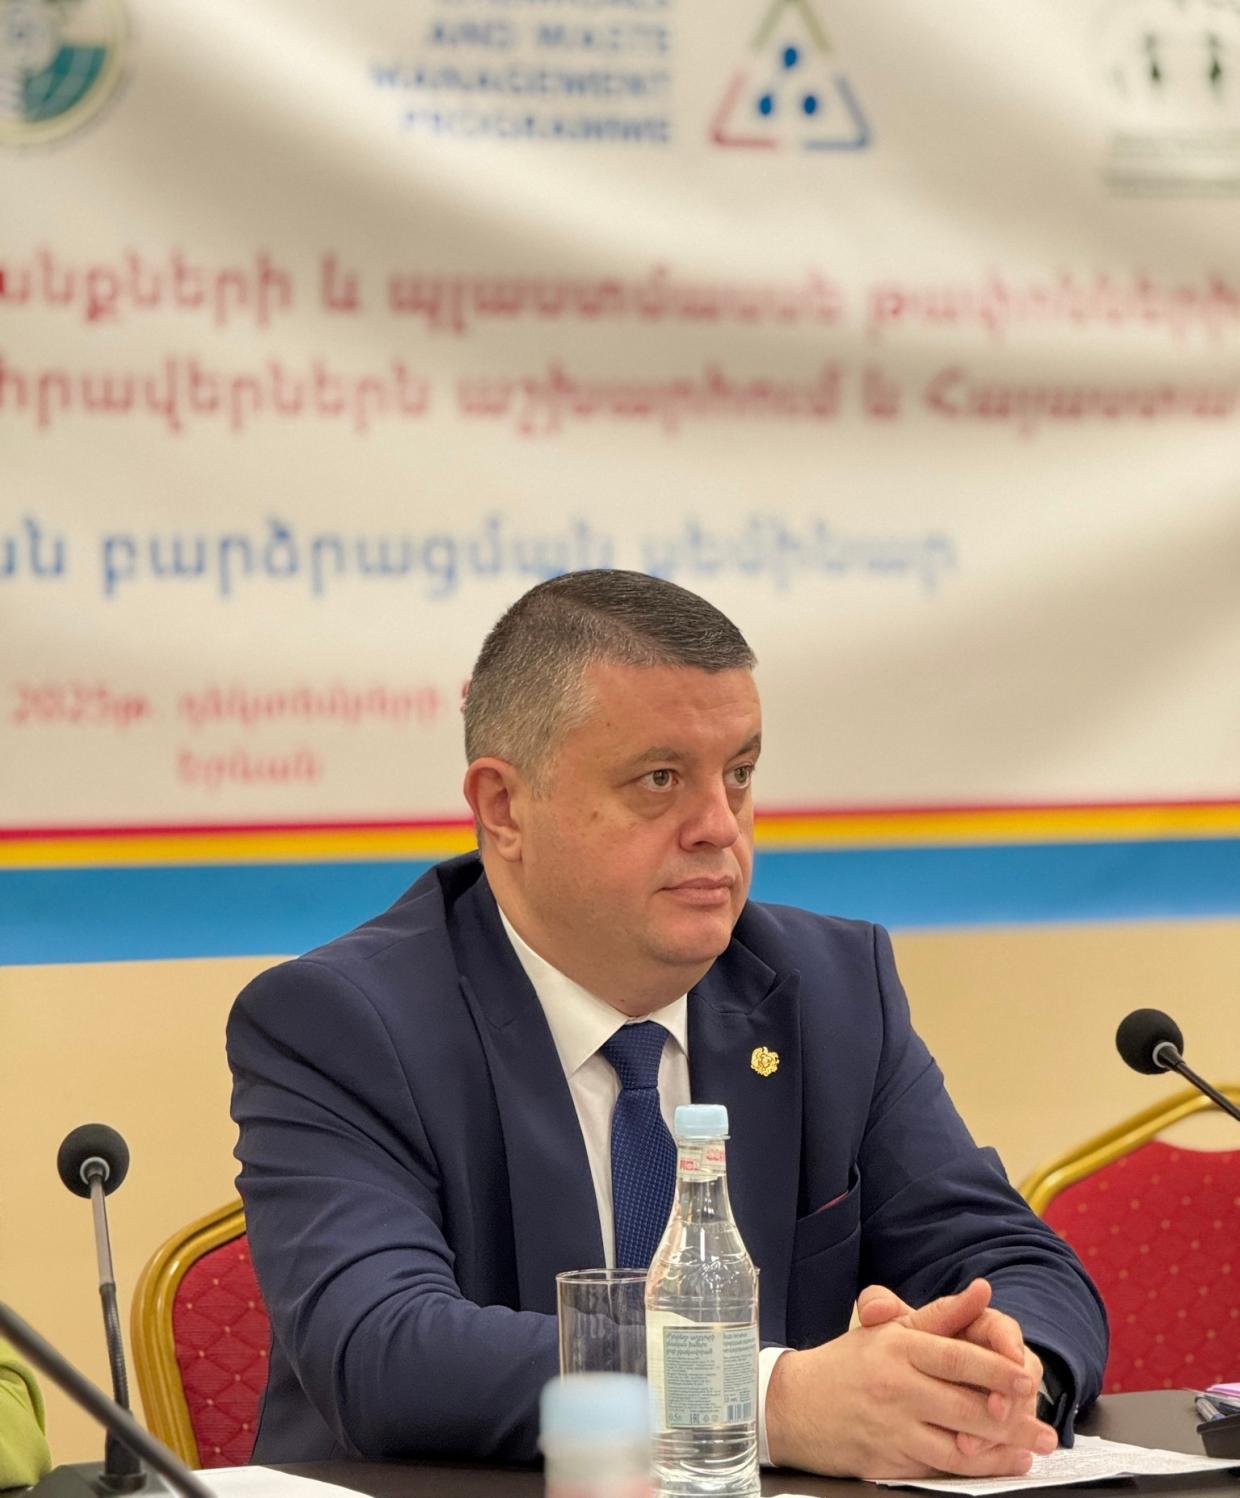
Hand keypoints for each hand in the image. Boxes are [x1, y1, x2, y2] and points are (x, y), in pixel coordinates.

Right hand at [765, 1279, 1055, 1478]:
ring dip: (1002, 1452)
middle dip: (1014, 1422)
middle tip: (1047, 1431)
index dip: (997, 1370)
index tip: (1028, 1379)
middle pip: (966, 1407)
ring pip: (959, 1445)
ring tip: (1031, 1453)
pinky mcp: (889, 1461)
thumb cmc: (849, 1363)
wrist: (794, 1404)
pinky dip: (974, 1468)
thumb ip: (942, 1314)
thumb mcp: (890, 1328)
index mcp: (899, 1348)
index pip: (957, 1358)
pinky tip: (996, 1464)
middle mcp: (897, 1387)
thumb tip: (982, 1290)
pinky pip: (940, 1467)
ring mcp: (893, 1427)